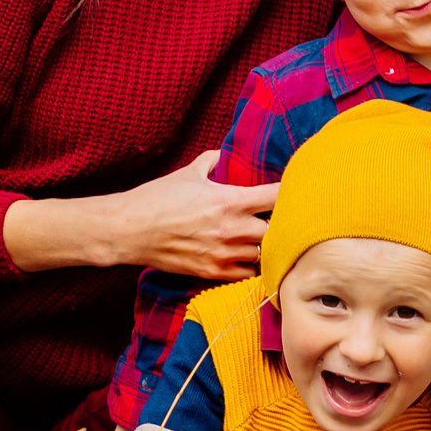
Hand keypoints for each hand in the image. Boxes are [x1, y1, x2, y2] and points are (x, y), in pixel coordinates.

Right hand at [5, 151, 274, 273]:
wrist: (130, 230)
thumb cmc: (157, 198)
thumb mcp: (188, 173)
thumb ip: (212, 162)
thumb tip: (223, 155)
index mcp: (230, 200)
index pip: (277, 196)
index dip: (293, 193)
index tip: (300, 191)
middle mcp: (232, 229)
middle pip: (279, 231)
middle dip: (285, 226)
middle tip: (288, 221)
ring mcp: (223, 254)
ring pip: (265, 256)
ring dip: (270, 249)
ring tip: (272, 242)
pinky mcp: (212, 273)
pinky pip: (246, 275)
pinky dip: (253, 267)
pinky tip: (252, 259)